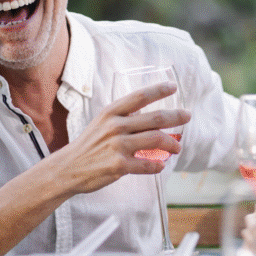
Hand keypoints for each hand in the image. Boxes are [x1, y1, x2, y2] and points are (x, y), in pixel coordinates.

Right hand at [57, 81, 190, 193]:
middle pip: (155, 118)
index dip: (158, 90)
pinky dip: (157, 166)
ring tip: (178, 147)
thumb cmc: (89, 145)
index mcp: (111, 113)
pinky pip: (147, 165)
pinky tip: (161, 165)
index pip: (139, 96)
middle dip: (176, 116)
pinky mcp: (119, 166)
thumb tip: (149, 114)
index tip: (173, 86)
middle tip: (187, 116)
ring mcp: (117, 146)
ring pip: (156, 140)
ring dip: (172, 144)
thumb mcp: (101, 123)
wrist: (67, 168)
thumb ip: (123, 117)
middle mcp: (115, 126)